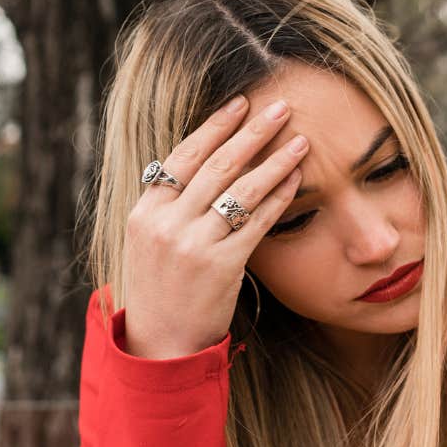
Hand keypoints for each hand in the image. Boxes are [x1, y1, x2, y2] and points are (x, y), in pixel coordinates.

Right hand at [121, 94, 307, 358]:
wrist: (161, 344)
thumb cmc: (162, 290)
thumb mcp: (151, 241)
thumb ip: (171, 205)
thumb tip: (198, 164)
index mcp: (145, 211)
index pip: (182, 156)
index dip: (214, 126)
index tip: (240, 102)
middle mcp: (166, 223)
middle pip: (216, 165)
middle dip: (251, 132)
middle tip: (281, 106)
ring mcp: (192, 244)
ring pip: (240, 190)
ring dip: (275, 160)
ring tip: (300, 139)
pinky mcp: (220, 266)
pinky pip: (256, 223)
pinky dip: (279, 198)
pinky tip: (298, 180)